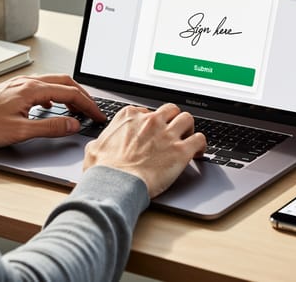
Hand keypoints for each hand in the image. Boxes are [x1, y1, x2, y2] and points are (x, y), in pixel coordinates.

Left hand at [0, 74, 104, 147]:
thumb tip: (73, 124)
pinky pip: (43, 86)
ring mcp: (20, 84)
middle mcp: (28, 82)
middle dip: (83, 96)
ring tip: (79, 107)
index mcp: (32, 89)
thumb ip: (50, 127)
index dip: (88, 105)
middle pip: (65, 83)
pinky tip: (52, 105)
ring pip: (54, 82)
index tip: (98, 115)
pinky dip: (56, 94)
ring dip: (70, 93)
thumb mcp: (20, 131)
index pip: (70, 93)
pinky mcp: (14, 89)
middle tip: (94, 110)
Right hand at [83, 103, 206, 197]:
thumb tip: (99, 145)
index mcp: (130, 117)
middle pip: (170, 110)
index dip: (151, 123)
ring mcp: (167, 134)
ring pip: (187, 118)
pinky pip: (200, 139)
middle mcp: (150, 121)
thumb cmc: (103, 171)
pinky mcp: (180, 150)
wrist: (115, 185)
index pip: (147, 111)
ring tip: (187, 139)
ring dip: (188, 128)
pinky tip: (198, 153)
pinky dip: (201, 145)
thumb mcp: (94, 149)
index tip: (152, 132)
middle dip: (172, 120)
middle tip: (172, 132)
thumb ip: (102, 141)